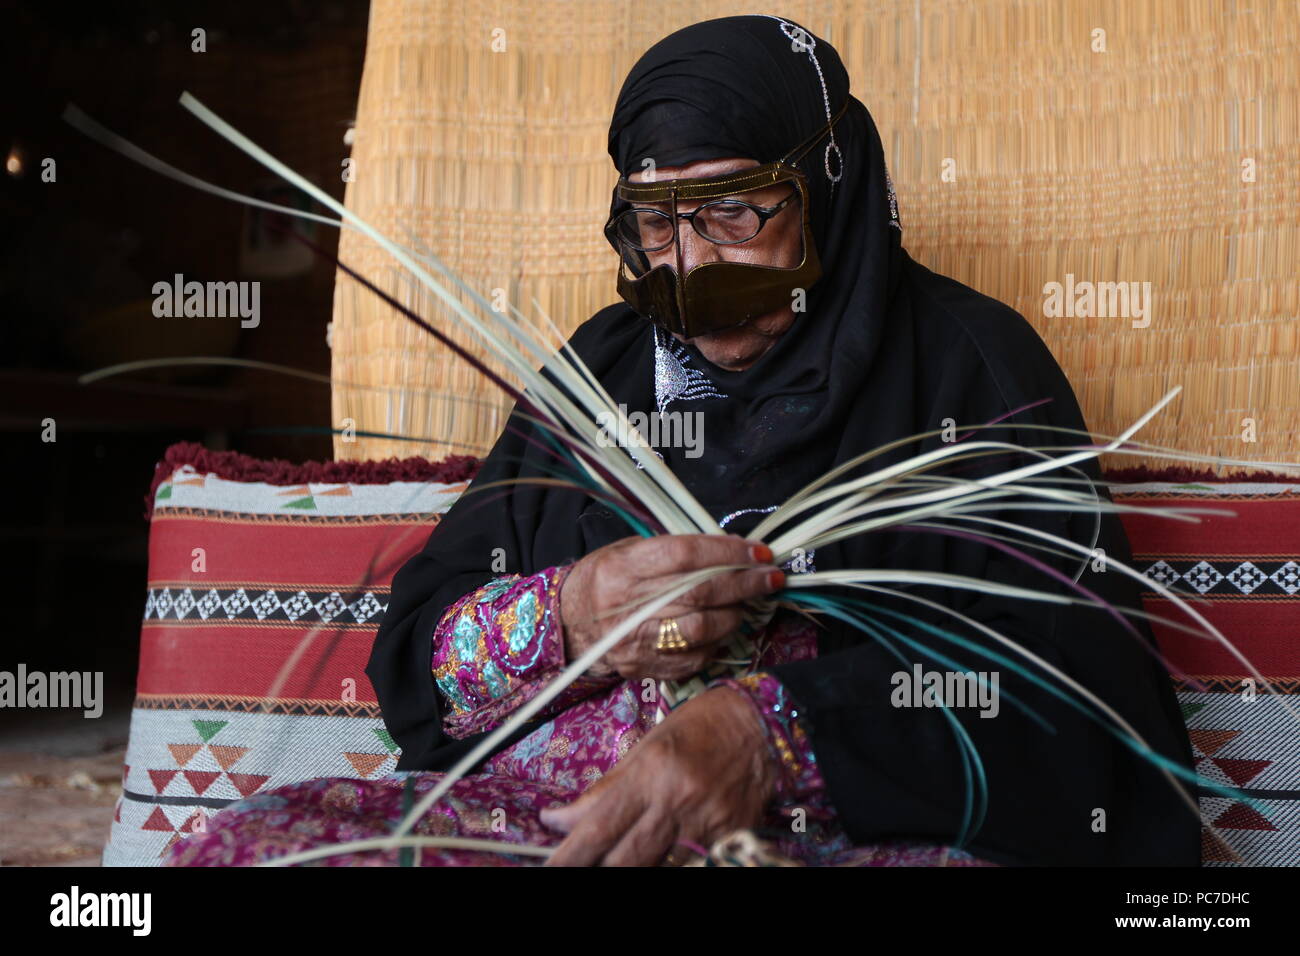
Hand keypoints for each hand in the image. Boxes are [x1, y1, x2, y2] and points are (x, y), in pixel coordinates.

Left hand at [540, 685, 775, 864]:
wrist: (765, 726)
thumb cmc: (700, 727)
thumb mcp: (647, 746)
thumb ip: (606, 788)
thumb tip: (562, 820)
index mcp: (652, 772)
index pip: (599, 826)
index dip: (569, 855)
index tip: (548, 866)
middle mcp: (677, 802)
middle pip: (624, 861)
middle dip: (593, 869)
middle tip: (574, 868)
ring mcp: (707, 827)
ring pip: (656, 870)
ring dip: (629, 868)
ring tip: (612, 859)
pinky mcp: (729, 840)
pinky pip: (688, 867)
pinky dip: (665, 866)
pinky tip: (652, 858)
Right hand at [558, 534, 782, 681]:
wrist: (570, 624)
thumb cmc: (607, 578)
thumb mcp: (629, 550)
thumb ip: (676, 550)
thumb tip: (732, 551)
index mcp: (623, 568)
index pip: (685, 556)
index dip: (728, 553)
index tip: (760, 552)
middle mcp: (627, 606)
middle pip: (700, 593)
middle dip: (745, 584)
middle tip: (772, 577)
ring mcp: (636, 642)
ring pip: (702, 629)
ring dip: (735, 615)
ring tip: (745, 603)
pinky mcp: (645, 668)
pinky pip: (695, 658)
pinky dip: (717, 642)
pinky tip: (723, 628)